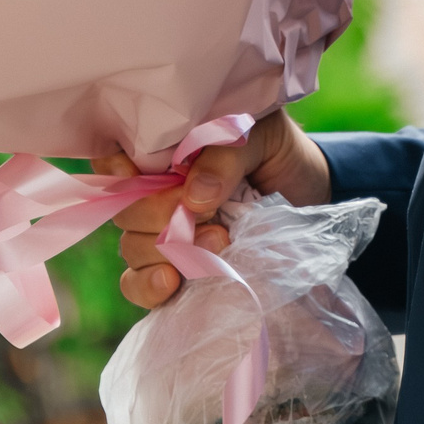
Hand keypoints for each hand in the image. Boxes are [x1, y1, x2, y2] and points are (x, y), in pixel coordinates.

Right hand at [100, 109, 331, 308]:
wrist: (309, 191)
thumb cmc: (274, 151)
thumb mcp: (256, 136)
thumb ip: (224, 155)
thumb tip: (194, 198)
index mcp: (162, 153)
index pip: (115, 159)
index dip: (116, 168)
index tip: (140, 173)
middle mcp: (153, 194)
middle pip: (127, 211)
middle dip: (162, 215)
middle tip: (209, 214)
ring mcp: (162, 236)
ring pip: (133, 248)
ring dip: (168, 251)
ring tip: (218, 242)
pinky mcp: (176, 271)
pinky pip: (138, 285)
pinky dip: (148, 287)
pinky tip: (171, 283)